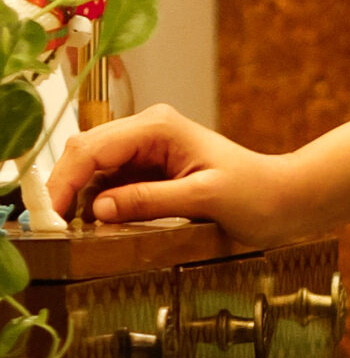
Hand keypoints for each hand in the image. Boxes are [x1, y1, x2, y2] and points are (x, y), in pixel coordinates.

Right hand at [44, 104, 312, 242]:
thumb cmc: (258, 194)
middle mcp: (148, 130)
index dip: (66, 180)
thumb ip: (150, 200)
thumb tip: (99, 209)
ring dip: (80, 196)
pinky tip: (96, 224)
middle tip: (56, 227)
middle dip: (66, 187)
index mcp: (159, 127)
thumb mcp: (204, 198)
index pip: (93, 147)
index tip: (54, 215)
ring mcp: (148, 148)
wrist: (288, 198)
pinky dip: (98, 201)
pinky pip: (111, 182)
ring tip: (73, 229)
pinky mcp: (151, 169)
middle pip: (86, 153)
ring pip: (94, 168)